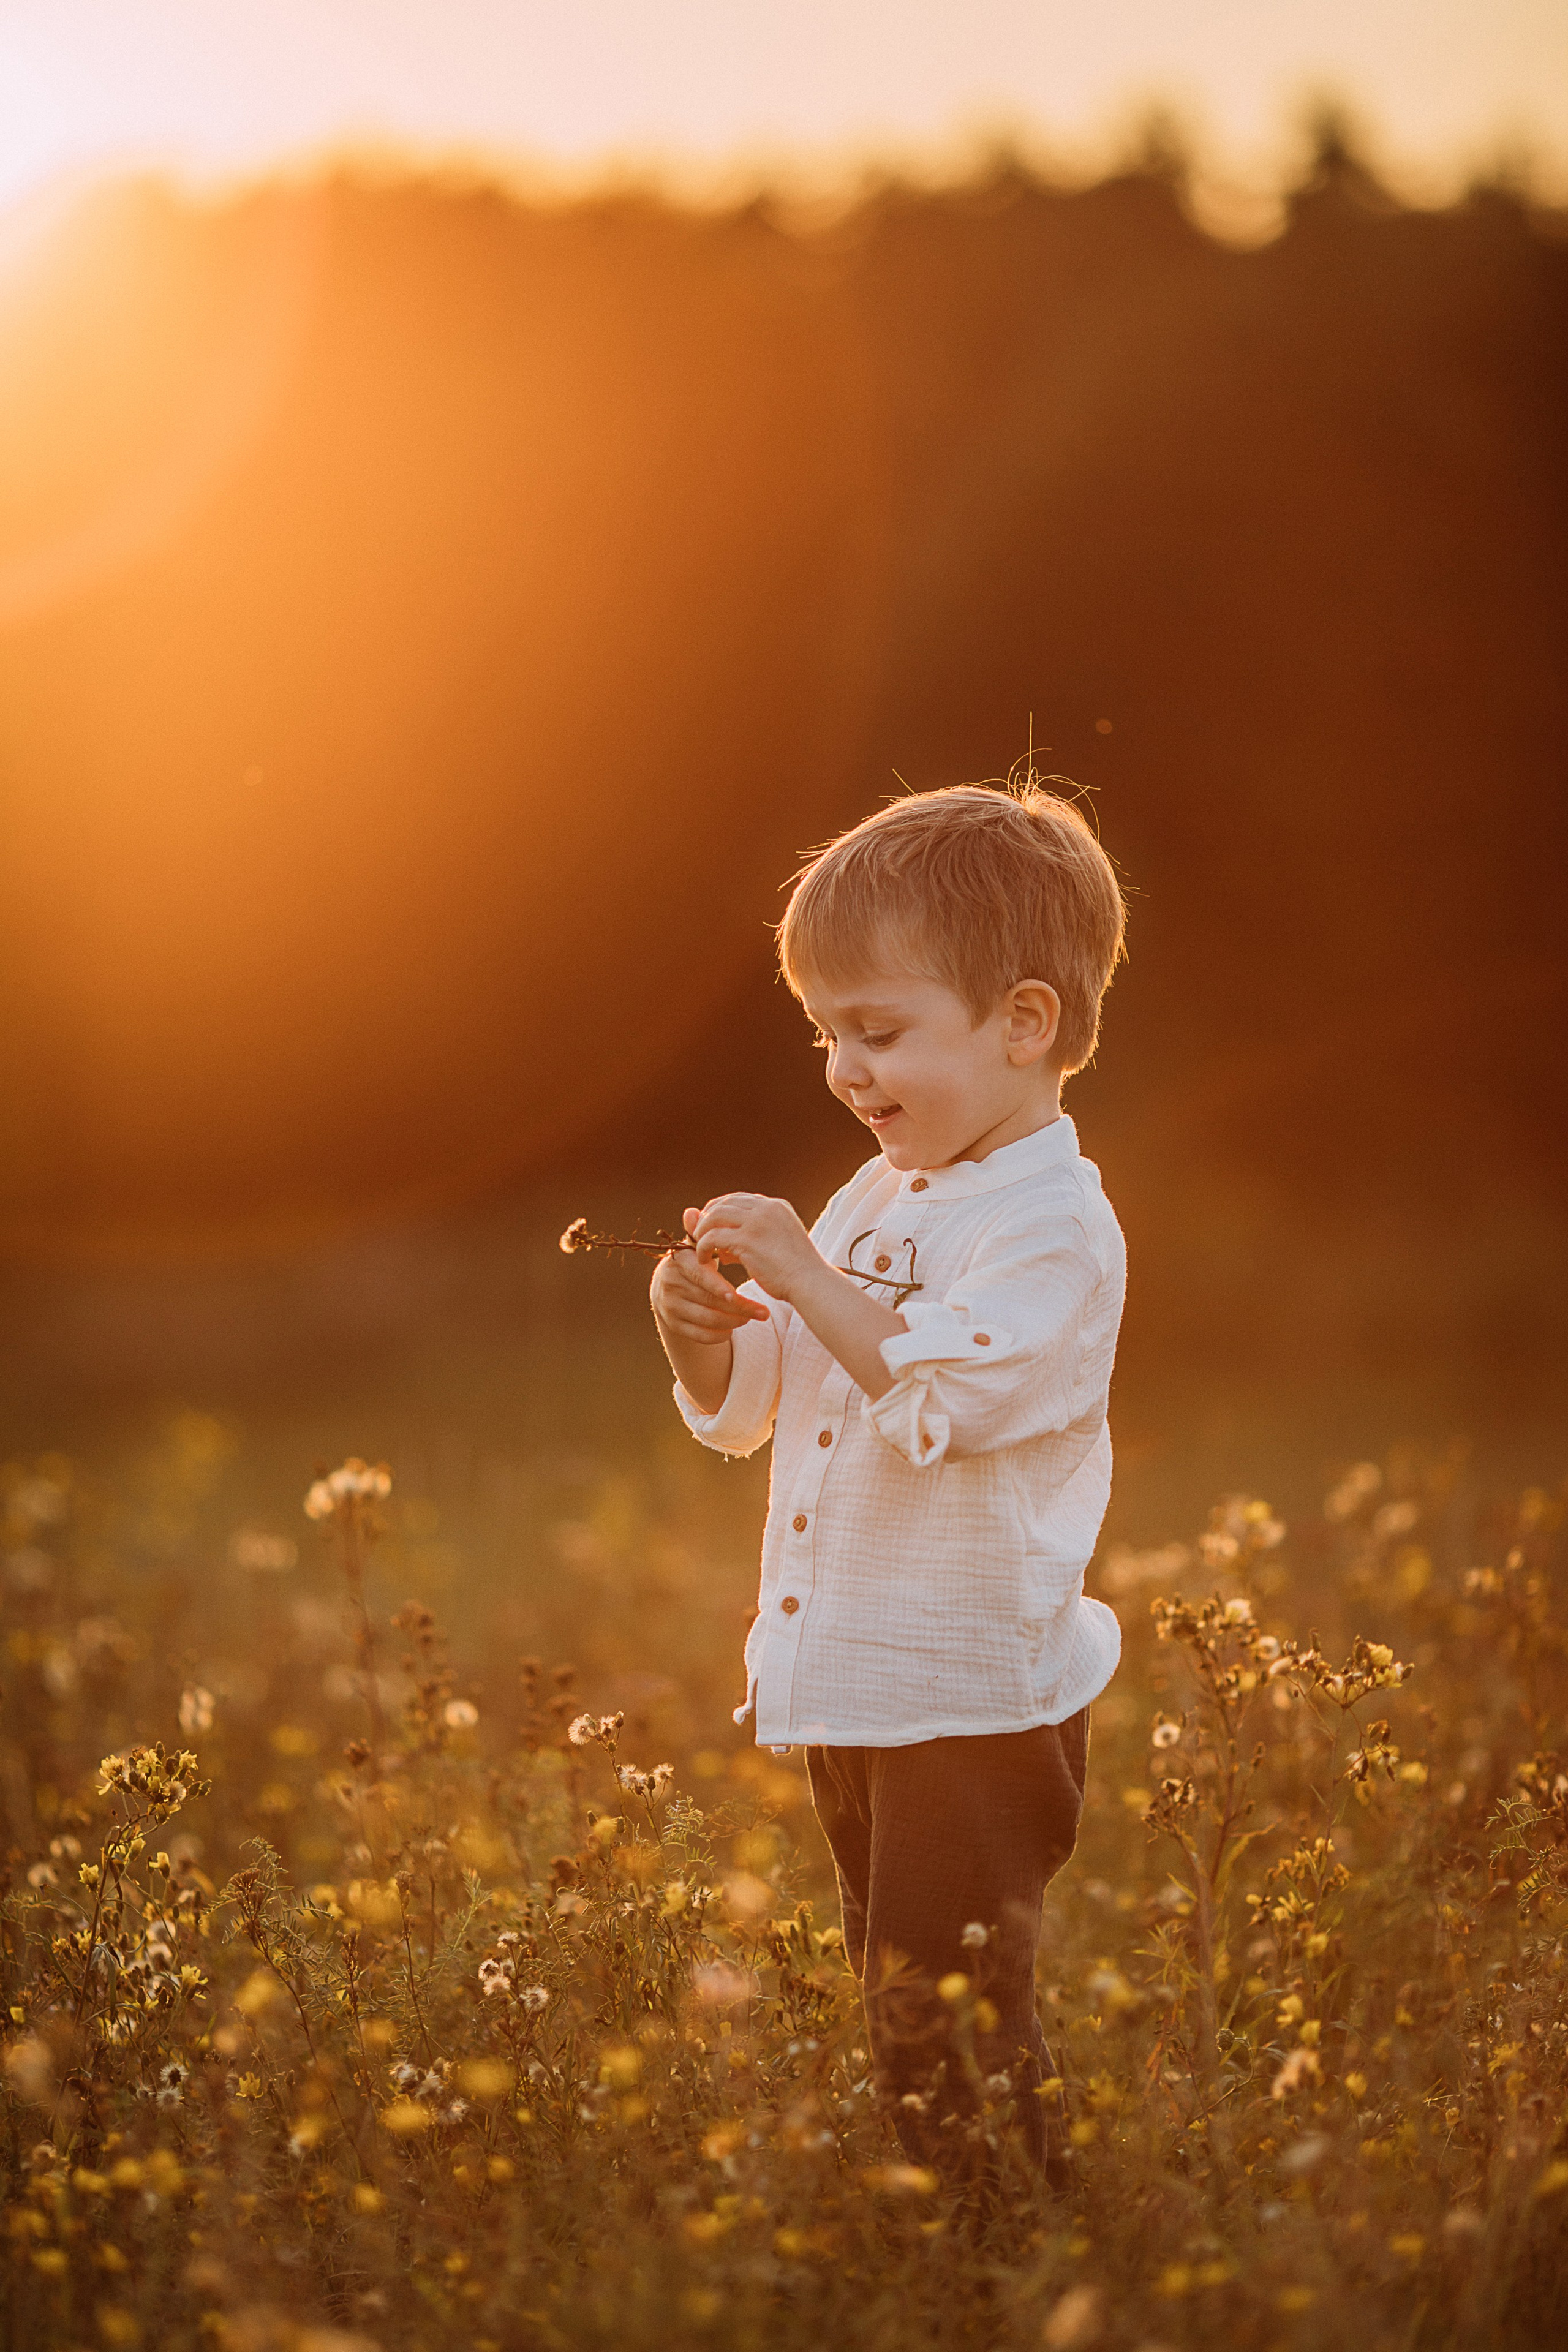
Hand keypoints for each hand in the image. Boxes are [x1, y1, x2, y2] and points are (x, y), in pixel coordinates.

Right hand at [650, 1227, 770, 1346]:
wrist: (669, 1288)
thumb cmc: (694, 1263)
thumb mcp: (697, 1249)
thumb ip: (701, 1233)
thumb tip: (691, 1211)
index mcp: (677, 1262)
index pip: (701, 1276)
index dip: (720, 1286)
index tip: (741, 1295)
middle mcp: (669, 1285)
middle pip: (710, 1301)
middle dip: (740, 1308)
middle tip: (764, 1312)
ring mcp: (669, 1307)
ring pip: (708, 1320)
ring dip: (735, 1321)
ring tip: (753, 1317)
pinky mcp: (674, 1325)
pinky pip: (702, 1336)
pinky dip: (722, 1335)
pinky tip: (735, 1328)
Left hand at [688, 1193, 821, 1304]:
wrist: (810, 1283)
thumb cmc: (796, 1273)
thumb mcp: (777, 1246)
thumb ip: (753, 1241)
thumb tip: (725, 1250)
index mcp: (777, 1206)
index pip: (741, 1199)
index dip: (722, 1210)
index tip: (712, 1226)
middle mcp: (767, 1208)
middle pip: (725, 1202)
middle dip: (708, 1217)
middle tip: (699, 1234)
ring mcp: (757, 1222)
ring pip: (715, 1215)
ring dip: (702, 1230)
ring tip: (699, 1247)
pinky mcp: (747, 1239)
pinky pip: (713, 1237)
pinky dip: (704, 1247)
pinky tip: (704, 1259)